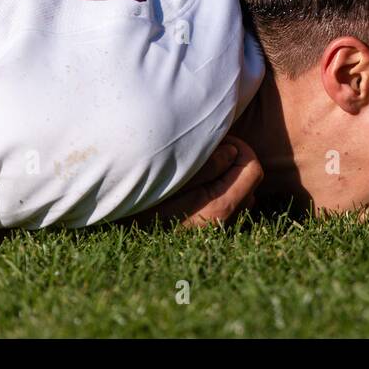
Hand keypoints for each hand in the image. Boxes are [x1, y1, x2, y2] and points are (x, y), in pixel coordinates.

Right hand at [129, 135, 262, 228]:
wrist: (115, 227)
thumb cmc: (140, 194)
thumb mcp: (170, 174)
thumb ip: (206, 163)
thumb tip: (234, 152)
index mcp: (218, 208)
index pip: (253, 171)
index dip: (240, 148)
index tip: (217, 139)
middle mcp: (222, 223)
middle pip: (251, 182)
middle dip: (235, 160)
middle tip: (208, 147)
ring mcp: (216, 228)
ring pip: (242, 193)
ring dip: (228, 174)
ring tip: (200, 163)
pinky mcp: (207, 229)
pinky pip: (229, 202)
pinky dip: (221, 187)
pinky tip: (197, 180)